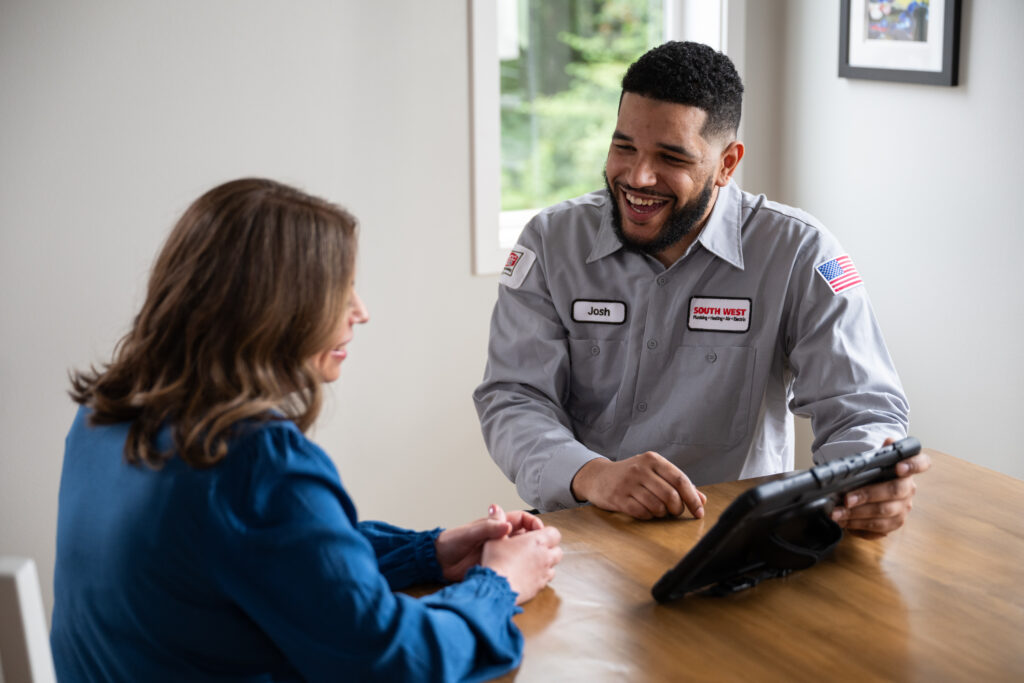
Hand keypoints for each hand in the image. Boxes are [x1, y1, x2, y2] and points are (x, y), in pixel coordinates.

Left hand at [434, 504, 544, 581]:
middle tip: (544, 548)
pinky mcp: (496, 566)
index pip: (522, 520)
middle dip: (536, 541)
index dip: (533, 523)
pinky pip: (513, 566)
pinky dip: (522, 569)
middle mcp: (500, 538)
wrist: (438, 563)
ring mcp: (499, 553)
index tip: (539, 532)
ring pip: (521, 552)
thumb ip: (488, 528)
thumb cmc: (451, 543)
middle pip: (525, 536)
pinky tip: (526, 574)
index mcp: (495, 526)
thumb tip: (507, 526)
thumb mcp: (470, 533)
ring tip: (539, 562)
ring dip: (531, 556)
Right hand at [481, 522, 561, 604]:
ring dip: (545, 563)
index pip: (554, 532)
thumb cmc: (496, 562)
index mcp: (537, 542)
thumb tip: (495, 508)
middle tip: (533, 548)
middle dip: (548, 548)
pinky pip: (545, 580)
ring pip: (553, 566)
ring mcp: (544, 574)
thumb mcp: (494, 538)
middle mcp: (545, 557)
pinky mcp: (539, 588)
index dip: (545, 532)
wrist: (496, 589)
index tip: (534, 533)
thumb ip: (497, 521)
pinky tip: (527, 575)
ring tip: (530, 562)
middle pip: (557, 550)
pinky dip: (540, 576)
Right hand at [570, 452, 706, 519]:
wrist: (598, 477)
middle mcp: (640, 469)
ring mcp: (628, 483)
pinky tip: (645, 511)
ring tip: (658, 510)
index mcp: (652, 460)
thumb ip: (677, 484)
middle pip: (670, 495)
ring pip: (657, 506)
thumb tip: (702, 499)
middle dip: (677, 508)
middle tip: (674, 511)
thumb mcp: (653, 472)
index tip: (699, 511)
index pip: (680, 479)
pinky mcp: (618, 498)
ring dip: (662, 513)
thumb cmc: (631, 475)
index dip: (692, 498)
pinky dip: (649, 516)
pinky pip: (642, 513)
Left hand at [830, 438, 931, 538]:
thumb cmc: (872, 475)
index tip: (899, 467)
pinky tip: (843, 522)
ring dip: (857, 514)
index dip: (913, 465)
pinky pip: (877, 528)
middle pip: (894, 491)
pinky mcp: (893, 524)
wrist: (870, 491)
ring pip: (883, 513)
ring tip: (837, 513)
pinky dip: (858, 526)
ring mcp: (902, 509)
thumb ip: (881, 453)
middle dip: (868, 495)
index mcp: (907, 470)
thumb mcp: (874, 461)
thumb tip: (890, 440)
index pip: (921, 463)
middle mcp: (909, 489)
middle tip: (847, 499)